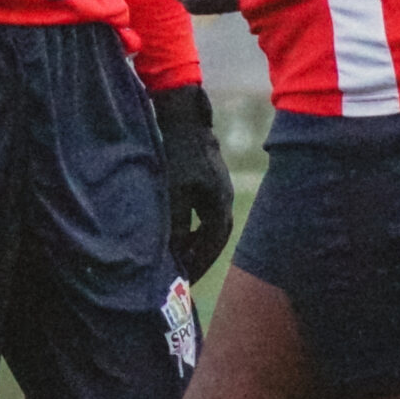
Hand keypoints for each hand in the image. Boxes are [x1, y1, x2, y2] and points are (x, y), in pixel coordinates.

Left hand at [151, 84, 233, 280]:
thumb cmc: (178, 153)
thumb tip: (175, 251)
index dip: (199, 263)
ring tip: (181, 259)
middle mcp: (224, 199)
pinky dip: (195, 227)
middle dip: (201, 257)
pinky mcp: (209, 181)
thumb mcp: (175, 190)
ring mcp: (219, 190)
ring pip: (211, 226)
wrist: (185, 117)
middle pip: (215, 238)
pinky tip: (179, 232)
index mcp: (220, 204)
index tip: (187, 280)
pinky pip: (206, 214)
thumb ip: (176, 222)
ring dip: (198, 243)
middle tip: (186, 276)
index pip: (212, 244)